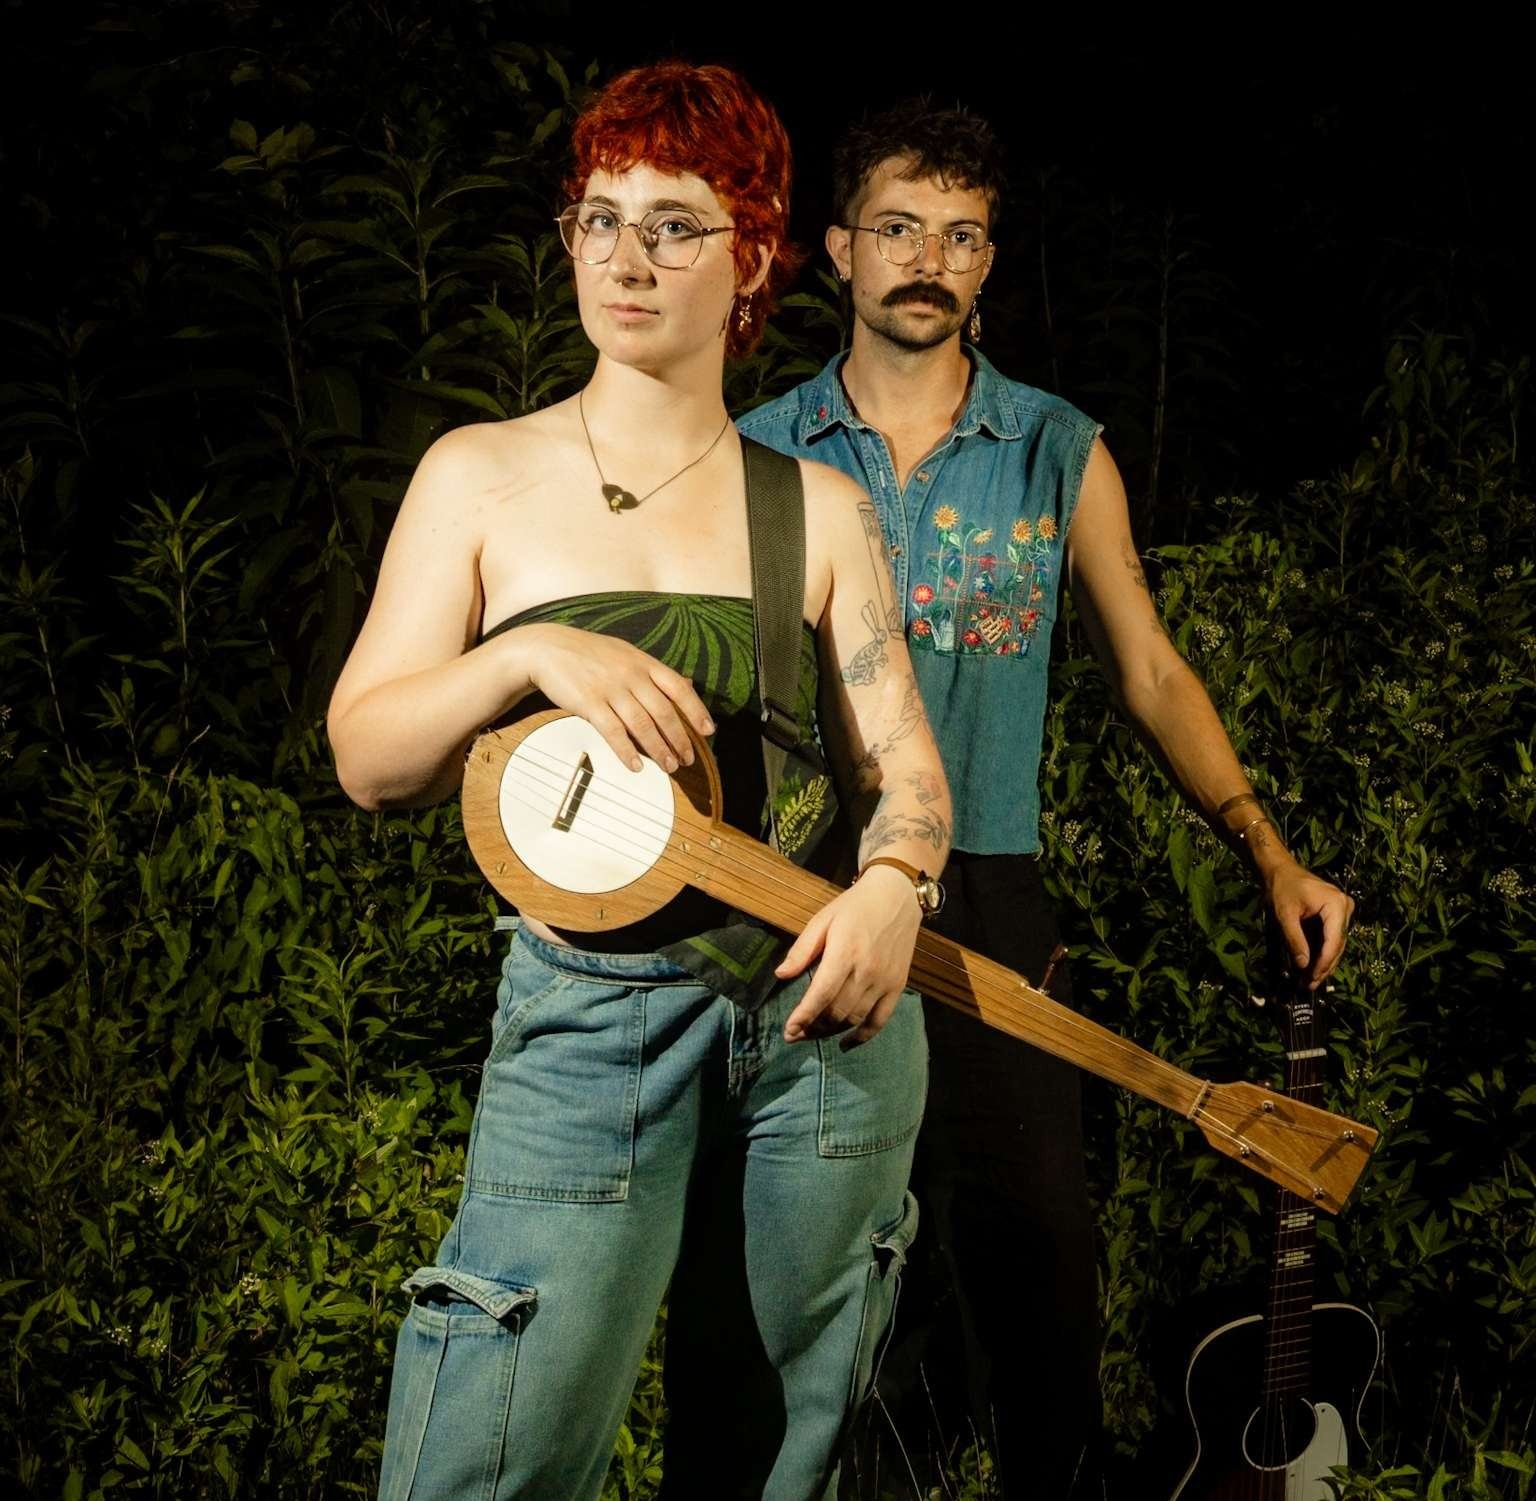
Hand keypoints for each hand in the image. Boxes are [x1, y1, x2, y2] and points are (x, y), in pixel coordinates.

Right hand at [515, 623, 714, 772]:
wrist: (548, 649)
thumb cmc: (590, 654)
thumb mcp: (626, 654)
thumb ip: (654, 671)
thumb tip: (687, 685)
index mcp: (643, 662)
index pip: (678, 688)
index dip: (696, 711)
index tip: (708, 731)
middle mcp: (631, 674)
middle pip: (663, 712)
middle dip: (679, 740)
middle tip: (687, 760)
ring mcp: (610, 688)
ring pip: (642, 724)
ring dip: (659, 749)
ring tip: (669, 767)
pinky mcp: (589, 702)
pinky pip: (613, 731)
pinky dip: (627, 751)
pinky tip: (636, 766)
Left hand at [775, 865, 920, 1046]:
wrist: (896, 896)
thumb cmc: (854, 906)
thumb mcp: (822, 919)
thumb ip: (802, 949)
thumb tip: (780, 975)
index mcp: (844, 953)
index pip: (820, 995)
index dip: (802, 1017)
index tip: (788, 1031)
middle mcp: (866, 971)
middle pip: (836, 1012)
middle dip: (812, 1028)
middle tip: (796, 1034)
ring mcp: (884, 981)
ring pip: (854, 1019)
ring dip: (831, 1032)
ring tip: (813, 1034)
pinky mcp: (897, 986)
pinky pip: (880, 1020)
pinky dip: (863, 1036)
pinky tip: (846, 1043)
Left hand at [1264, 859, 1353, 988]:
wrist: (1280, 870)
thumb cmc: (1281, 888)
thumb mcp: (1285, 915)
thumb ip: (1295, 940)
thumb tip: (1303, 966)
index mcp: (1336, 905)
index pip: (1334, 941)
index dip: (1323, 963)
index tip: (1312, 979)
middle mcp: (1345, 908)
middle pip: (1337, 945)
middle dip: (1323, 966)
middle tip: (1309, 985)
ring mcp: (1343, 911)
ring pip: (1335, 944)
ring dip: (1323, 962)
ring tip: (1309, 981)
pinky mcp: (1336, 915)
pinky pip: (1331, 937)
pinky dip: (1321, 952)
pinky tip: (1312, 968)